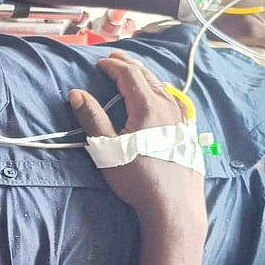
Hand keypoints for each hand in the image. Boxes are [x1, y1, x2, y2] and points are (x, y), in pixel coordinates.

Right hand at [69, 52, 206, 225]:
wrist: (173, 206)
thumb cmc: (138, 179)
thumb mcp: (108, 149)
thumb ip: (92, 118)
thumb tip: (76, 93)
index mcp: (148, 106)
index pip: (129, 75)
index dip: (113, 66)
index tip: (100, 63)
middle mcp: (168, 107)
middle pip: (148, 77)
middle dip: (130, 65)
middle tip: (115, 59)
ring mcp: (181, 119)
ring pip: (163, 88)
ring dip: (145, 77)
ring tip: (134, 74)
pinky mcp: (187, 133)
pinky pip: (174, 101)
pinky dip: (161, 91)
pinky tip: (161, 98)